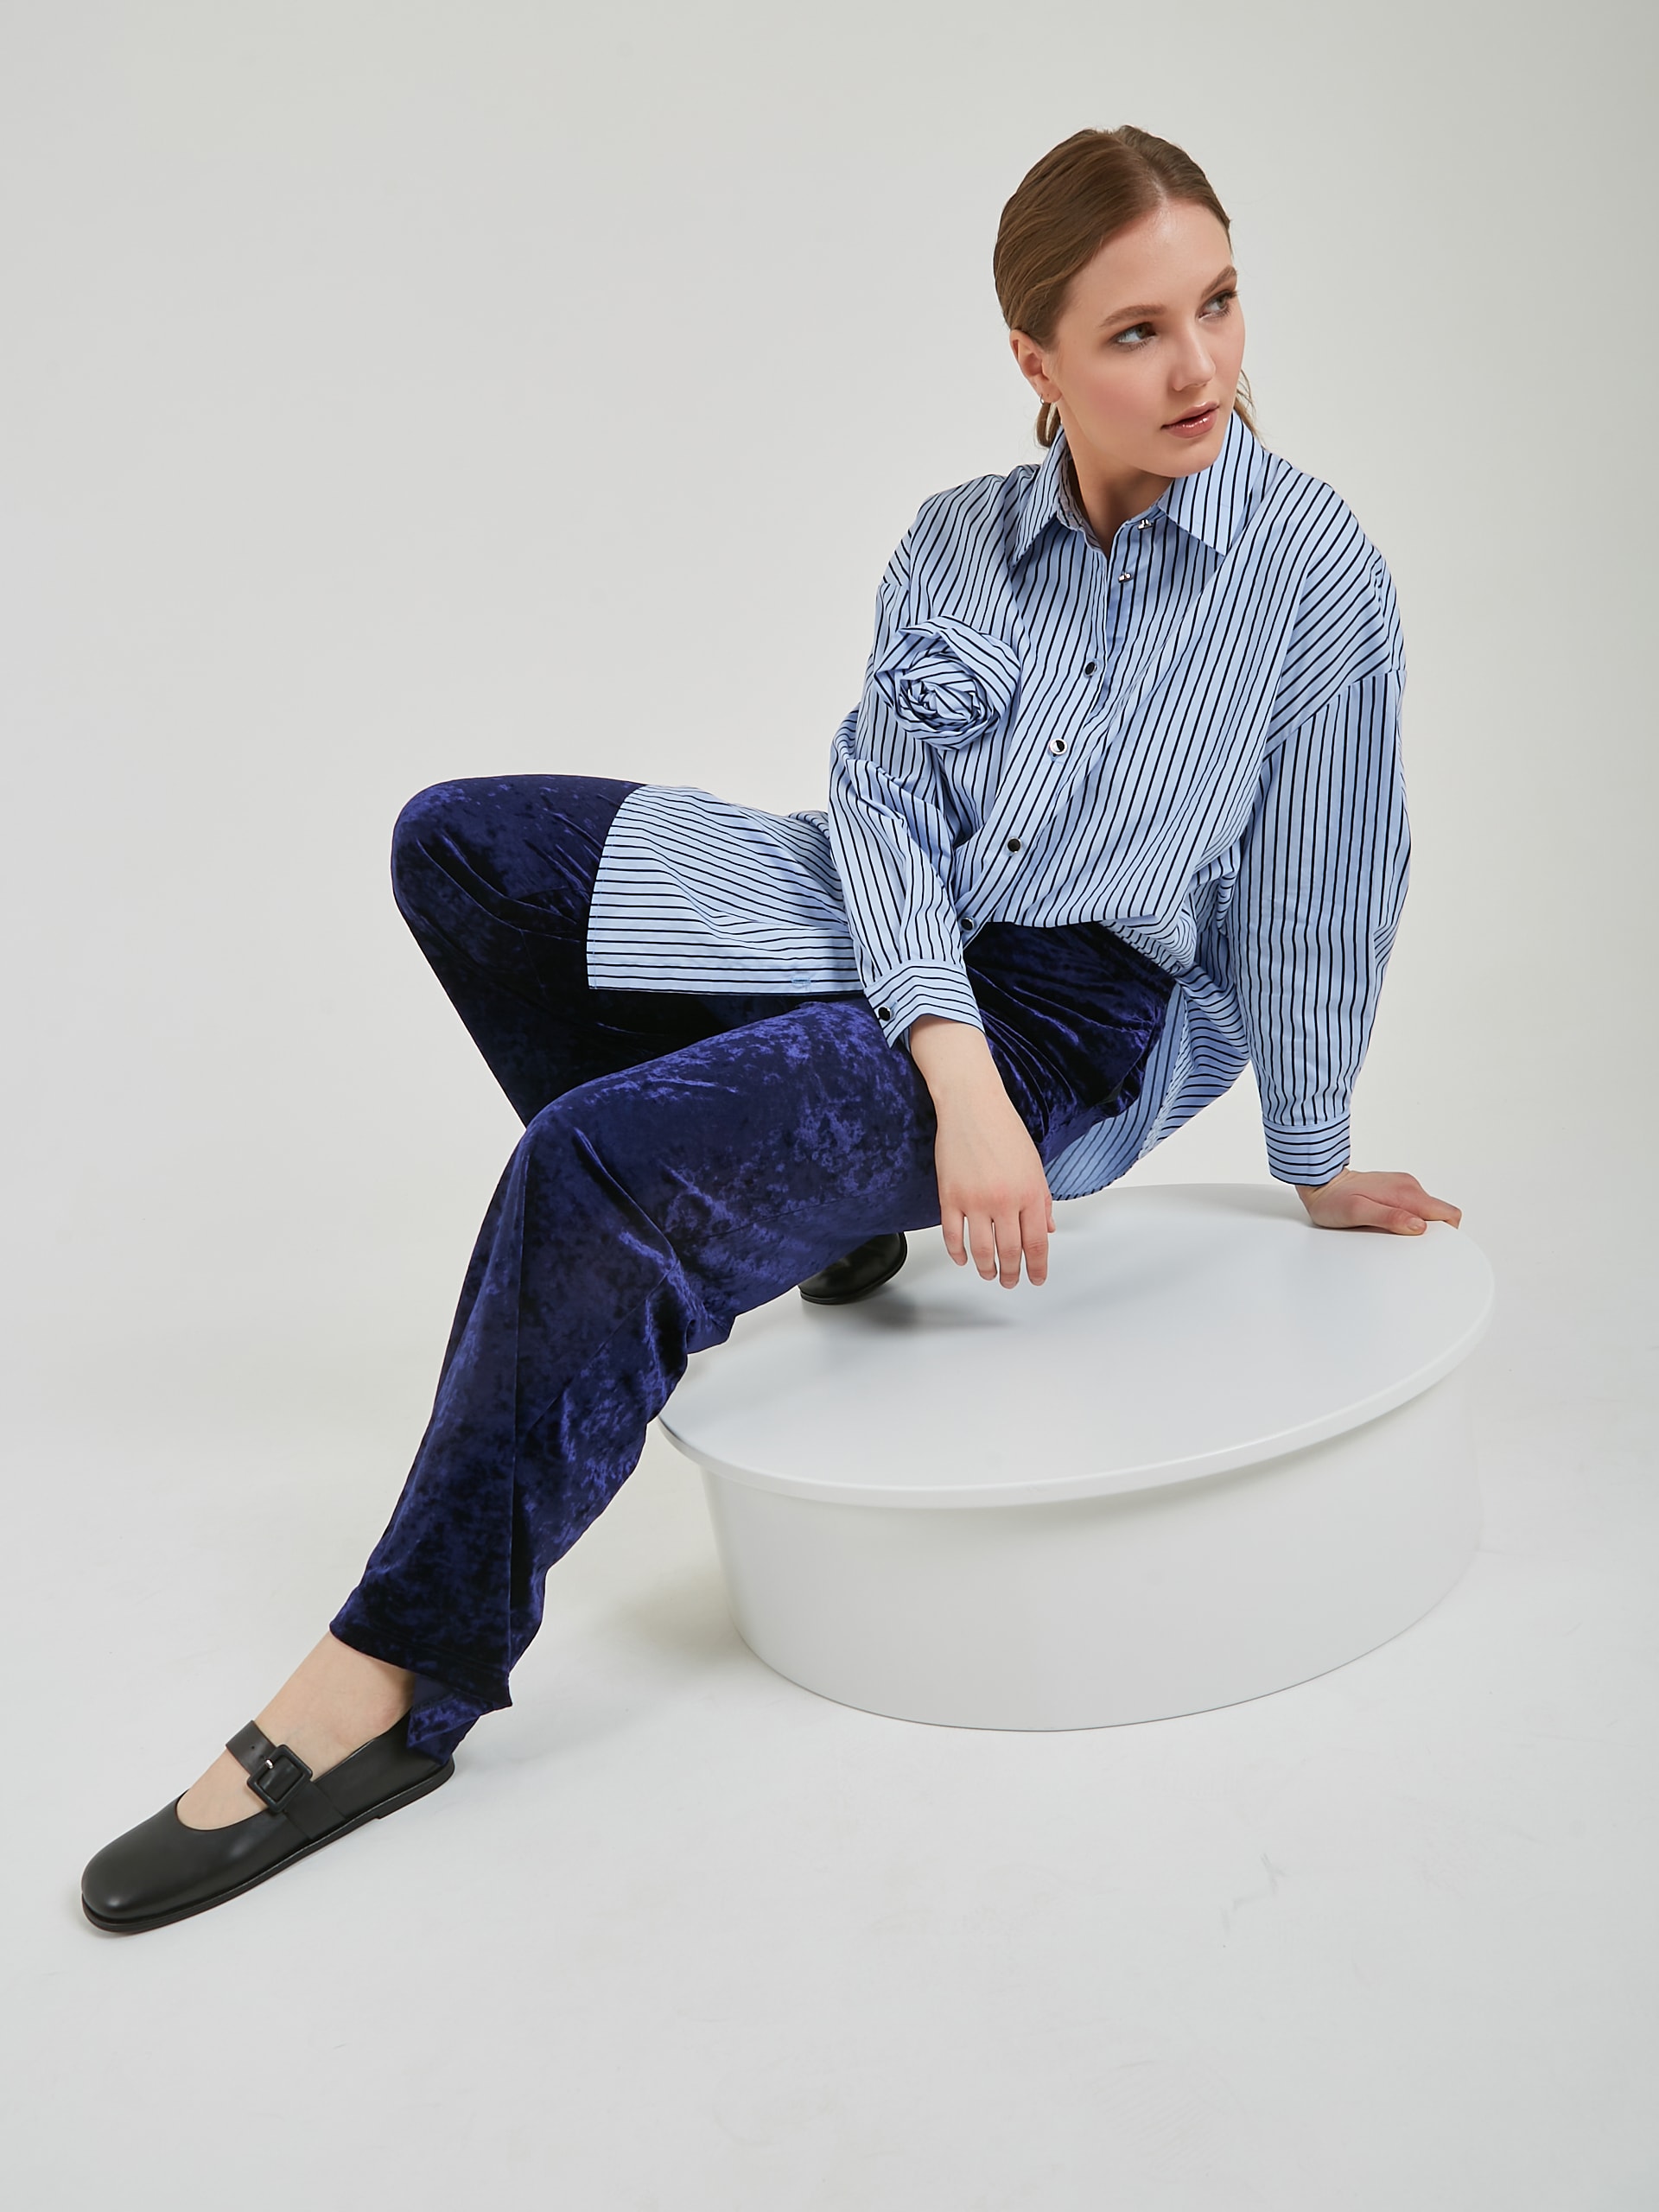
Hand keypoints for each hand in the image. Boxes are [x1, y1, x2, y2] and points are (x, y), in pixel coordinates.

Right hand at [908, 1016, 1053, 1285]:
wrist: (971, 1105)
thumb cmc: (1004, 1129)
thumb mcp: (1034, 1166)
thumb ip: (1042, 1201)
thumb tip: (1047, 1230)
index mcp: (1031, 1193)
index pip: (1037, 1243)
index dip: (1038, 1267)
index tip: (1037, 1278)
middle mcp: (1005, 1200)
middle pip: (1010, 1252)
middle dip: (1011, 1274)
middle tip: (1010, 1282)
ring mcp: (975, 1200)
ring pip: (981, 1250)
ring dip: (986, 1268)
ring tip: (988, 1274)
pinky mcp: (950, 1196)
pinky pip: (952, 1235)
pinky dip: (957, 1252)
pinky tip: (963, 1258)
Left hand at [1295, 1167, 1461, 1234]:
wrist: (1320, 1182)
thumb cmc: (1334, 1200)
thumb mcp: (1358, 1213)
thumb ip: (1390, 1218)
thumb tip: (1419, 1226)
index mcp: (1407, 1193)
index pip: (1448, 1213)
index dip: (1447, 1234)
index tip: (1431, 1247)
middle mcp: (1409, 1187)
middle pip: (1439, 1215)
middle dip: (1430, 1233)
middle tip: (1405, 1244)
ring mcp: (1403, 1187)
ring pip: (1426, 1212)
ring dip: (1415, 1226)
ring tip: (1390, 1234)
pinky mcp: (1396, 1190)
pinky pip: (1412, 1208)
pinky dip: (1406, 1219)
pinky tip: (1386, 1224)